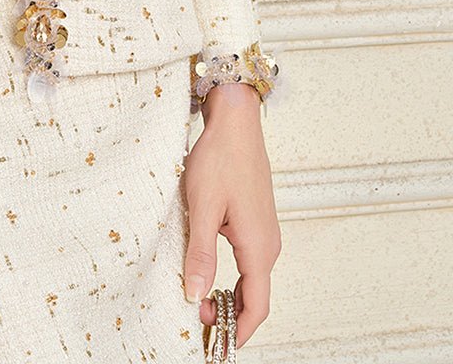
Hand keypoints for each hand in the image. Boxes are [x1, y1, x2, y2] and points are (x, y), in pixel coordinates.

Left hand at [182, 83, 280, 349]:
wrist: (236, 123)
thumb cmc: (220, 159)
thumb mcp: (202, 207)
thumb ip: (200, 254)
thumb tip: (196, 295)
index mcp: (258, 247)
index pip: (256, 306)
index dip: (238, 331)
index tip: (219, 347)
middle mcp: (268, 244)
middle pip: (255, 297)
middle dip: (231, 318)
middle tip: (201, 327)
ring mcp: (264, 233)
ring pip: (251, 279)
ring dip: (231, 297)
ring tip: (201, 305)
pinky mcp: (256, 222)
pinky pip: (248, 262)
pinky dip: (233, 278)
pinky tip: (211, 275)